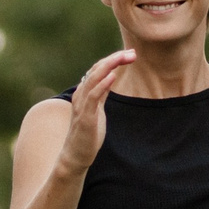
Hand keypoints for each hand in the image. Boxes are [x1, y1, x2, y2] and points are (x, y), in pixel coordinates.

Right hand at [58, 49, 135, 173]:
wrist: (76, 155)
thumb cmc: (87, 134)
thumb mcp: (98, 109)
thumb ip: (101, 94)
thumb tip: (110, 78)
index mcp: (84, 93)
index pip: (98, 69)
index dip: (113, 60)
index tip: (130, 54)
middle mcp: (81, 95)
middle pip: (97, 70)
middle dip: (114, 59)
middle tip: (132, 53)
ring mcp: (82, 105)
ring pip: (93, 79)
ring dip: (109, 66)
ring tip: (123, 57)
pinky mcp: (85, 117)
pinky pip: (93, 97)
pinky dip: (102, 85)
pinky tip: (112, 77)